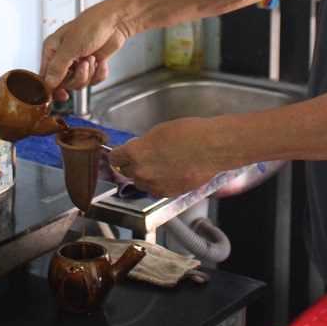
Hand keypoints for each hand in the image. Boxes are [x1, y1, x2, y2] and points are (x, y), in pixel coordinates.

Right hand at [39, 6, 128, 99]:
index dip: (52, 88)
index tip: (62, 95)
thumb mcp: (71, 47)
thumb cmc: (91, 26)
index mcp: (52, 50)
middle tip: (84, 63)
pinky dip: (99, 73)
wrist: (115, 21)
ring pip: (79, 83)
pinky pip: (94, 80)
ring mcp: (78, 62)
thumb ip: (58, 67)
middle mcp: (63, 57)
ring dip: (89, 74)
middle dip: (77, 77)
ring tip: (93, 58)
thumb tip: (48, 84)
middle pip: (64, 83)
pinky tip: (101, 60)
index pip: (45, 76)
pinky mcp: (92, 65)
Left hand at [106, 117, 226, 196]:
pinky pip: (155, 190)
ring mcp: (154, 185)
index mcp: (135, 152)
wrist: (211, 147)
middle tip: (146, 157)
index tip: (124, 153)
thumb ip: (143, 144)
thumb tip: (138, 150)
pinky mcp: (168, 193)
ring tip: (161, 165)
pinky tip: (170, 173)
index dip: (120, 154)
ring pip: (141, 183)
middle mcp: (141, 171)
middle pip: (126, 171)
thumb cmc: (189, 134)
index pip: (115, 158)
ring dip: (146, 176)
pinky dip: (159, 184)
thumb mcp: (159, 132)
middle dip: (133, 164)